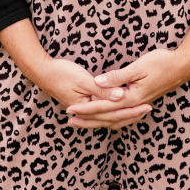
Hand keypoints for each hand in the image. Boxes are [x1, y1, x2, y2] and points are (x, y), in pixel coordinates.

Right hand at [34, 55, 152, 129]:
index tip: (146, 107)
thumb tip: (121, 97)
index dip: (131, 110)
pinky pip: (101, 111)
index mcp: (86, 107)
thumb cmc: (60, 73)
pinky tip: (118, 109)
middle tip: (148, 111)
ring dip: (122, 116)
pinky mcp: (81, 102)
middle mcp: (85, 111)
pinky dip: (111, 112)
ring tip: (138, 114)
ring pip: (106, 117)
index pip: (112, 114)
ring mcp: (82, 108)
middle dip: (130, 115)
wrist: (41, 70)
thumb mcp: (83, 80)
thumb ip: (102, 90)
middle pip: (111, 119)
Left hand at [65, 48, 189, 127]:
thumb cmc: (162, 63)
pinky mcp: (142, 101)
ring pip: (115, 119)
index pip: (103, 107)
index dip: (85, 108)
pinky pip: (124, 116)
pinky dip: (112, 119)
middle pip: (107, 117)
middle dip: (88, 119)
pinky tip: (106, 119)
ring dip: (98, 121)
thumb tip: (99, 81)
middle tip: (69, 120)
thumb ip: (118, 77)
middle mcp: (135, 105)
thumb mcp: (138, 67)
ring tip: (82, 122)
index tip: (70, 109)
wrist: (184, 66)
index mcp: (132, 97)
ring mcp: (139, 104)